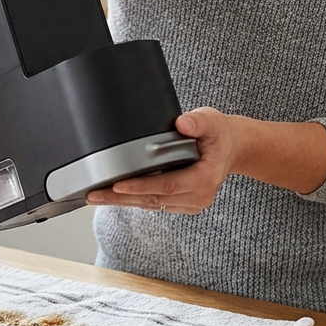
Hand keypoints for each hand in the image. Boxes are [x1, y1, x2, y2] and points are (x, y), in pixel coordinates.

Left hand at [86, 108, 248, 213]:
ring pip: (153, 205)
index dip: (141, 186)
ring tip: (98, 196)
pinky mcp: (183, 204)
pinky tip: (116, 196)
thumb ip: (197, 122)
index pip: (168, 185)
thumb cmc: (219, 135)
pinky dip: (136, 199)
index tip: (118, 184)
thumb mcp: (211, 121)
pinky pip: (156, 204)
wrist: (231, 148)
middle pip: (155, 199)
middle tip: (94, 195)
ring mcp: (191, 203)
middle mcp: (198, 196)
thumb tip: (182, 124)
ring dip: (124, 201)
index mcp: (205, 178)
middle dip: (122, 197)